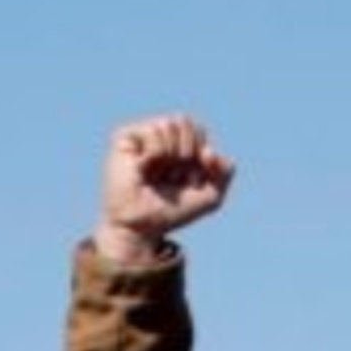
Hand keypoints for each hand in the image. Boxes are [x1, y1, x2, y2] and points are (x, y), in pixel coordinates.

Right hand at [94, 114, 235, 268]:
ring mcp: (143, 136)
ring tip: (158, 174)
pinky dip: (155, 152)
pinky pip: (153, 129)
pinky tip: (143, 167)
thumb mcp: (210, 197)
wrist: (141, 227)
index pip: (200, 132)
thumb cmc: (171, 213)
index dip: (202, 157)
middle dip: (188, 153)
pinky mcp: (125, 137)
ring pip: (171, 122)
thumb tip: (209, 151)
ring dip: (171, 154)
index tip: (191, 183)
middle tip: (174, 178)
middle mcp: (162, 138)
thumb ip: (225, 173)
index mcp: (180, 146)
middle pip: (188, 122)